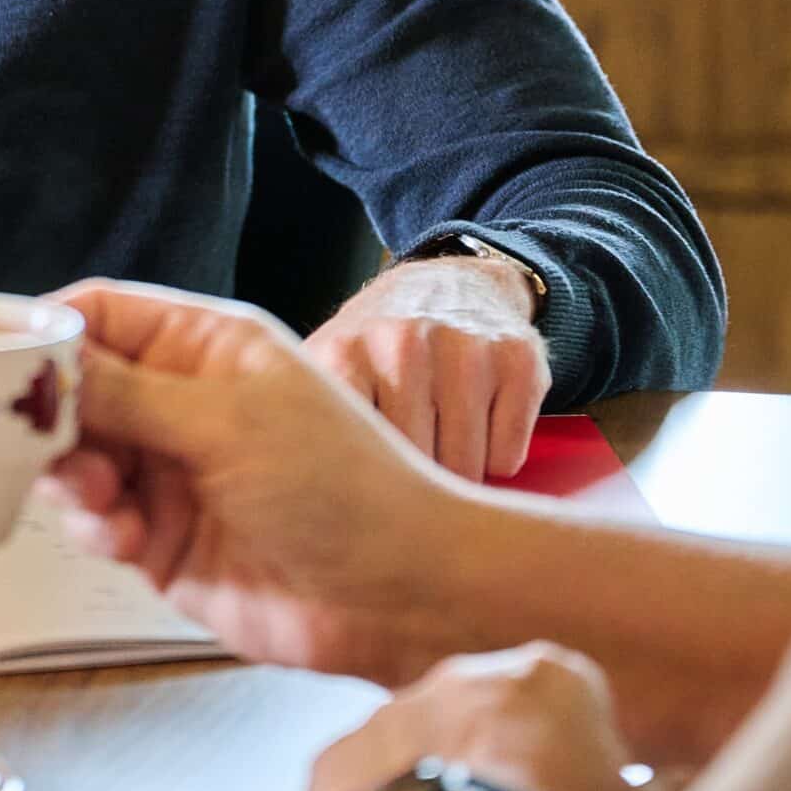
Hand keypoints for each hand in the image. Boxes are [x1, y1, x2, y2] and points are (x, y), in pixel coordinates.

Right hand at [40, 279, 466, 682]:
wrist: (396, 594)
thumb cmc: (343, 485)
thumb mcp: (228, 422)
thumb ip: (129, 394)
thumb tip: (48, 361)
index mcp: (204, 346)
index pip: (101, 315)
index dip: (45, 333)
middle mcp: (180, 402)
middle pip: (74, 391)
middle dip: (45, 417)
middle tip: (24, 441)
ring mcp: (169, 472)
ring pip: (74, 459)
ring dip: (68, 477)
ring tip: (97, 496)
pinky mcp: (161, 540)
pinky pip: (95, 522)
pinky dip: (92, 527)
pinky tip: (121, 537)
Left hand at [305, 256, 550, 480]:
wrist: (452, 282)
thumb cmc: (379, 348)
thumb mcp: (326, 370)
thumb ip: (295, 422)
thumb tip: (273, 508)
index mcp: (344, 356)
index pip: (348, 458)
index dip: (355, 491)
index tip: (355, 501)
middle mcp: (402, 344)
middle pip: (412, 471)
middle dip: (413, 488)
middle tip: (407, 473)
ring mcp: (464, 347)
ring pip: (465, 469)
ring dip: (458, 478)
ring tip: (441, 445)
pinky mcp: (517, 358)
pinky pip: (507, 455)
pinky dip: (498, 457)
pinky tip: (480, 426)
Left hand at [307, 644, 662, 790]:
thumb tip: (682, 786)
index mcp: (552, 675)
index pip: (575, 702)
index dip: (583, 758)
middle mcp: (466, 674)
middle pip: (494, 716)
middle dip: (506, 761)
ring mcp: (393, 711)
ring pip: (422, 743)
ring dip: (439, 781)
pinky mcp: (335, 759)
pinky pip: (361, 780)